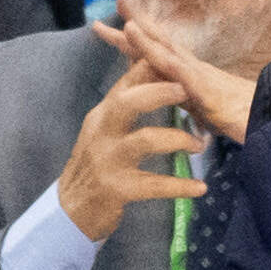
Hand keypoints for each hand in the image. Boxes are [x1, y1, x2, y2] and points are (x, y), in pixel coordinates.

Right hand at [48, 60, 209, 246]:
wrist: (70, 210)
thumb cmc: (96, 165)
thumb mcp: (105, 131)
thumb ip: (125, 105)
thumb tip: (149, 71)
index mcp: (102, 115)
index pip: (126, 82)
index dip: (151, 67)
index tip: (179, 59)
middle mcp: (102, 132)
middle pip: (129, 102)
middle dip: (160, 92)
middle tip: (187, 91)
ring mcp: (108, 160)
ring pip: (145, 140)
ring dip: (179, 139)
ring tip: (200, 145)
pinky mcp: (116, 188)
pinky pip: (154, 184)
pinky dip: (180, 186)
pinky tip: (200, 187)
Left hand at [112, 0, 270, 149]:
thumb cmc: (248, 120)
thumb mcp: (214, 113)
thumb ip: (198, 106)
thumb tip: (189, 110)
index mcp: (191, 76)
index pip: (160, 52)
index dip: (139, 38)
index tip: (116, 23)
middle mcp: (194, 70)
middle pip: (160, 42)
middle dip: (138, 20)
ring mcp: (199, 78)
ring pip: (167, 50)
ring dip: (146, 33)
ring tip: (126, 17)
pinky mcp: (205, 91)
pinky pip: (178, 70)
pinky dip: (158, 55)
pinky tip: (147, 47)